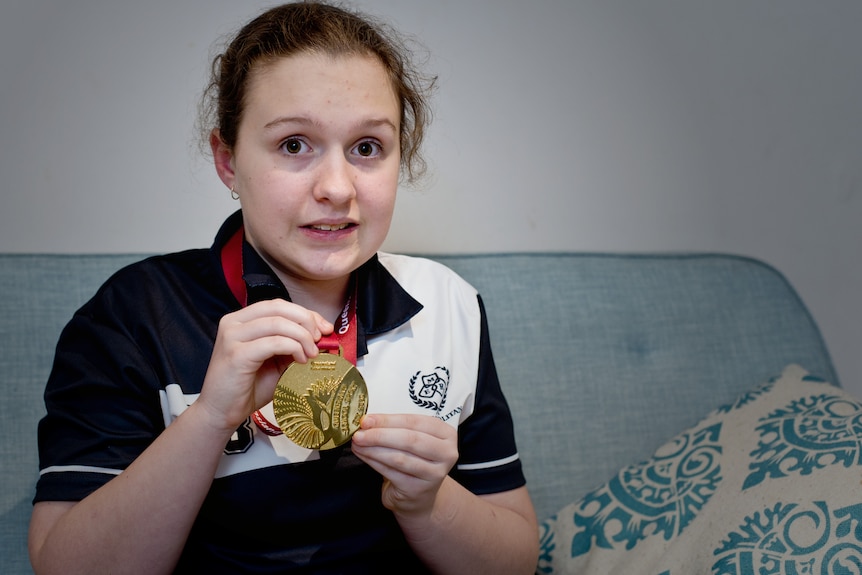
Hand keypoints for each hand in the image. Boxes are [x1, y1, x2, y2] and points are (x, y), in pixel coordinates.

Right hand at [197, 299, 332, 433]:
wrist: (222, 412)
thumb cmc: (249, 387)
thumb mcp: (276, 360)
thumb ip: (292, 344)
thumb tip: (321, 335)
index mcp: (242, 320)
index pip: (279, 305)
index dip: (305, 313)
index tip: (325, 328)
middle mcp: (233, 322)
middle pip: (278, 308)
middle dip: (306, 321)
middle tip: (320, 339)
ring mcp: (233, 337)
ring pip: (278, 323)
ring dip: (302, 336)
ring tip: (311, 354)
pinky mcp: (236, 354)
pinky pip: (273, 343)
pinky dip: (292, 348)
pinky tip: (299, 360)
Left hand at [351, 414, 458, 517]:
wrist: (419, 496)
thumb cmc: (414, 460)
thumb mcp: (412, 440)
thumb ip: (395, 428)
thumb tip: (368, 421)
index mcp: (446, 434)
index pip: (415, 422)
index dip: (388, 420)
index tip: (367, 419)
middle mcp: (446, 453)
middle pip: (409, 439)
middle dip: (380, 435)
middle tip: (359, 433)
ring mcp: (434, 474)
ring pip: (399, 457)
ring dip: (374, 449)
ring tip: (358, 443)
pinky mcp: (418, 489)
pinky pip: (391, 472)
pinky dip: (374, 462)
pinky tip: (363, 455)